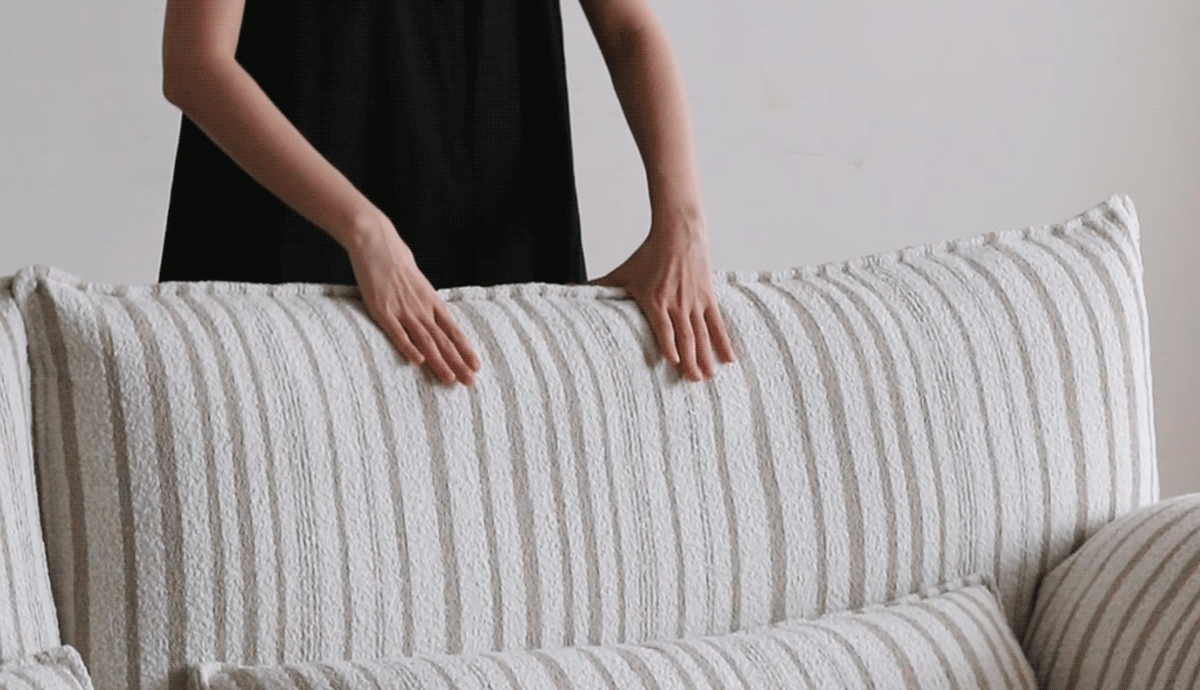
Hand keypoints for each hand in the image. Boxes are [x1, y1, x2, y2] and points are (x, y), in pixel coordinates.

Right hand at [344, 215, 480, 385]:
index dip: (465, 350)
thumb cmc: (397, 260)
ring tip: (449, 379)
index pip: (453, 330)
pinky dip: (407, 347)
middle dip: (458, 362)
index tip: (476, 367)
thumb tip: (433, 313)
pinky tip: (417, 361)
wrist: (376, 241)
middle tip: (470, 382)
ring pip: (425, 340)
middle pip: (443, 340)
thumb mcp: (418, 281)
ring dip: (438, 362)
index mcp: (432, 301)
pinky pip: (396, 332)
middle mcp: (422, 307)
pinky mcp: (382, 309)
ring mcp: (402, 309)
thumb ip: (425, 300)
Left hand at [592, 219, 733, 380]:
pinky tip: (729, 358)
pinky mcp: (707, 297)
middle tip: (694, 381)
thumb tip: (569, 292)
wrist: (678, 233)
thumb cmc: (648, 255)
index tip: (673, 363)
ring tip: (709, 377)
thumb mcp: (623, 272)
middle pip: (686, 336)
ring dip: (706, 356)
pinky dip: (724, 341)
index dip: (669, 345)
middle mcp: (677, 303)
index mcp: (655, 300)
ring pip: (702, 333)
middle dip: (690, 360)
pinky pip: (717, 323)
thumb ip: (599, 287)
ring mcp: (694, 301)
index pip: (664, 327)